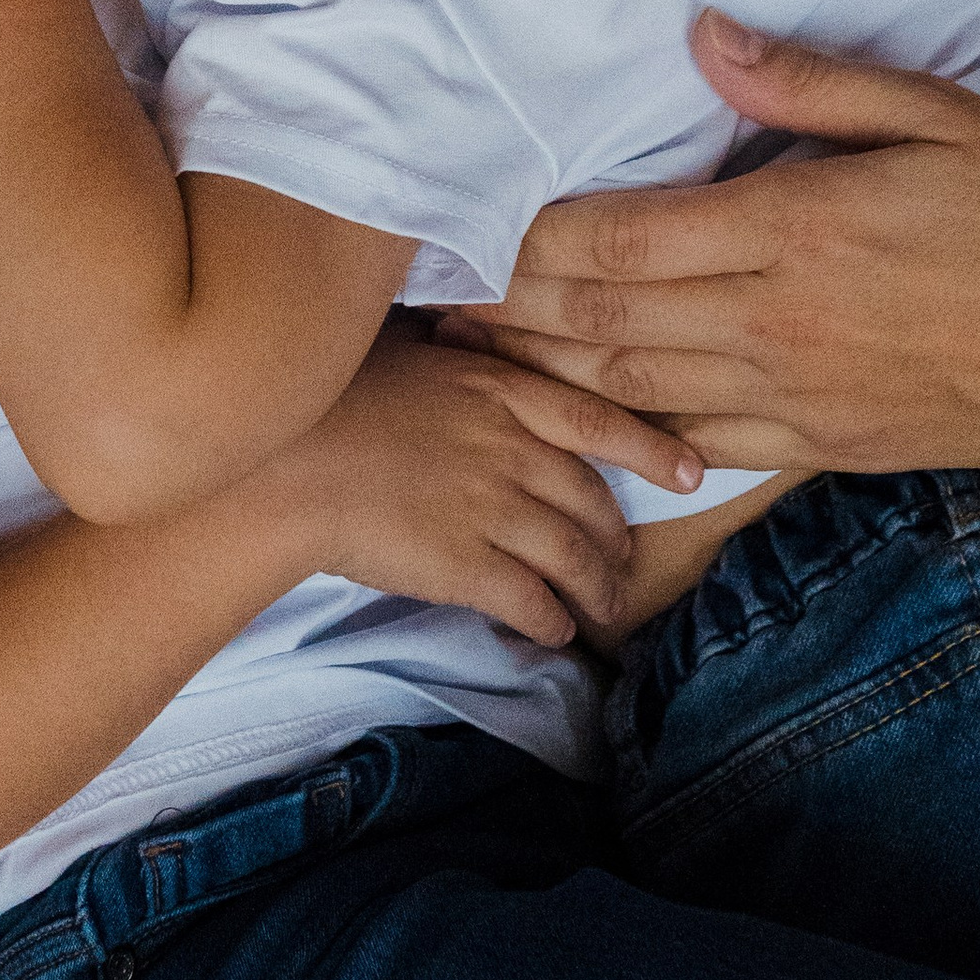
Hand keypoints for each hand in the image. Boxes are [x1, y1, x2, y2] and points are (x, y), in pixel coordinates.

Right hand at [270, 321, 700, 649]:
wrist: (287, 462)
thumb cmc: (329, 396)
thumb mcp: (407, 349)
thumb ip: (461, 355)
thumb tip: (479, 346)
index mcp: (497, 387)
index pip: (596, 418)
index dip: (650, 450)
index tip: (693, 472)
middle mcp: (509, 446)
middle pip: (591, 500)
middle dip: (616, 540)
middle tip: (624, 563)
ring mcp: (493, 507)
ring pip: (575, 557)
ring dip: (597, 591)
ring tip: (604, 610)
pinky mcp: (468, 566)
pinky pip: (534, 600)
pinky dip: (553, 621)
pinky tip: (555, 632)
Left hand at [444, 13, 979, 476]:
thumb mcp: (935, 111)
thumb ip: (809, 80)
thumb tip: (705, 36)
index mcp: (791, 232)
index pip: (618, 240)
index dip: (526, 236)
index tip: (461, 215)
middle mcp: (776, 326)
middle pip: (602, 323)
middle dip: (509, 309)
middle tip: (431, 295)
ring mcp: (799, 398)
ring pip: (636, 392)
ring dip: (549, 374)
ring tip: (477, 353)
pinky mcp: (828, 445)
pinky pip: (704, 445)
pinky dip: (633, 433)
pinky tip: (591, 416)